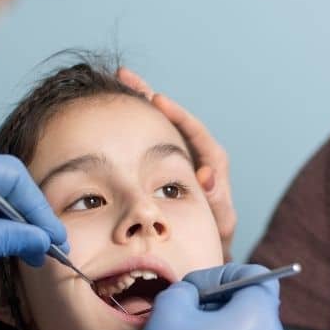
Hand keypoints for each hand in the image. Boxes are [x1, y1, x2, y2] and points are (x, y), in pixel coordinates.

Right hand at [117, 68, 235, 258]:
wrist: (197, 254)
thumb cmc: (211, 241)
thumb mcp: (218, 224)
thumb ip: (218, 203)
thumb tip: (207, 176)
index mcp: (212, 167)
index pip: (197, 134)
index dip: (178, 115)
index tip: (157, 99)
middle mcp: (195, 157)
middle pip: (175, 120)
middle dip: (149, 97)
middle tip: (125, 76)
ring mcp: (177, 161)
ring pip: (158, 127)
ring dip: (137, 104)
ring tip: (114, 83)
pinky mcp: (161, 168)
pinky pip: (147, 141)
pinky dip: (132, 125)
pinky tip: (110, 113)